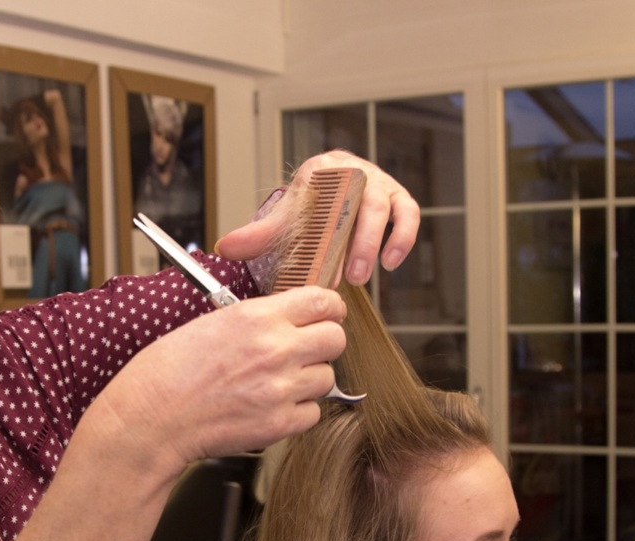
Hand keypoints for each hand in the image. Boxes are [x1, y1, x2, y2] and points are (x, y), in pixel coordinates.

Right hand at [90, 287, 347, 473]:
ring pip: (327, 378)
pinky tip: (269, 406)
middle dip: (322, 344)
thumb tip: (289, 317)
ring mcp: (280, 389)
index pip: (323, 301)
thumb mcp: (212, 322)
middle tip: (304, 350)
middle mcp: (275, 350)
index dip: (327, 309)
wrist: (152, 418)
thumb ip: (258, 318)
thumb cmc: (168, 371)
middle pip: (336, 339)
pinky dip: (297, 411)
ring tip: (276, 383)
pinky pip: (312, 413)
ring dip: (308, 380)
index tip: (323, 316)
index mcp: (257, 317)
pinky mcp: (279, 424)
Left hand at [216, 150, 419, 285]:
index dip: (328, 226)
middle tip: (348, 276)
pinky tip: (391, 263)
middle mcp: (357, 172)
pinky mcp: (398, 197)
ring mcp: (380, 183)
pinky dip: (403, 238)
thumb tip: (225, 247)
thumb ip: (258, 234)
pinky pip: (409, 215)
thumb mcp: (285, 217)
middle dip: (357, 242)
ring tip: (366, 275)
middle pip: (362, 202)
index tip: (320, 257)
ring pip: (388, 208)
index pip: (329, 193)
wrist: (330, 189)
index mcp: (325, 170)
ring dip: (379, 242)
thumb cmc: (310, 205)